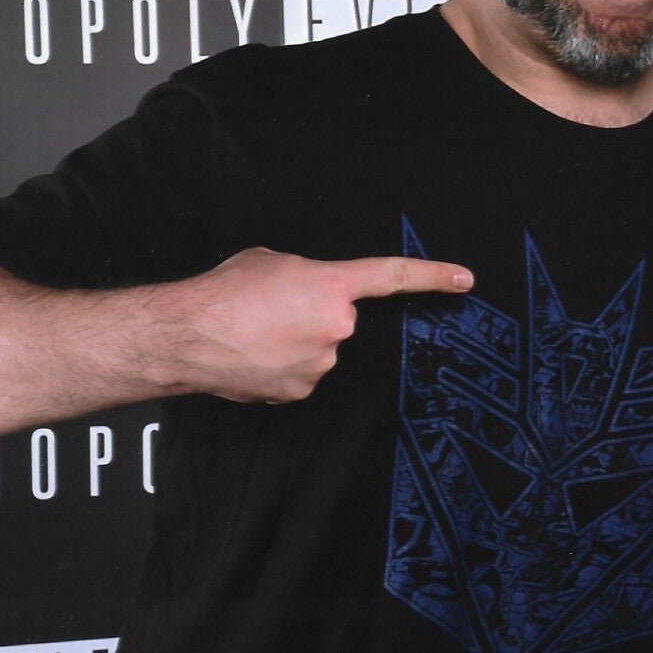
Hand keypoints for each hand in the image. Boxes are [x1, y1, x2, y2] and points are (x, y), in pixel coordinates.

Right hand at [173, 248, 472, 402]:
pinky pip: (300, 373)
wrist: (187, 335)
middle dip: (311, 316)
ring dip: (293, 342)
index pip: (393, 276)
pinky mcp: (303, 390)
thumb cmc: (223, 292)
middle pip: (337, 320)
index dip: (433, 276)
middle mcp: (337, 326)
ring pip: (318, 349)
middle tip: (271, 312)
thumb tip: (308, 293)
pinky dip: (281, 366)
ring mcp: (323, 362)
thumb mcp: (271, 262)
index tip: (465, 279)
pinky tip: (254, 357)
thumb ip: (305, 276)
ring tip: (255, 333)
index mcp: (333, 285)